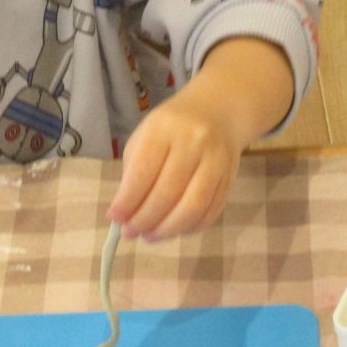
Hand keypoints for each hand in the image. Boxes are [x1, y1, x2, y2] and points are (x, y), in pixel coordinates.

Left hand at [108, 37, 293, 239]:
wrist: (218, 110)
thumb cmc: (171, 127)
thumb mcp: (145, 137)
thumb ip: (134, 172)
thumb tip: (125, 214)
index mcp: (163, 129)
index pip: (143, 172)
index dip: (127, 201)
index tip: (115, 218)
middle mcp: (193, 142)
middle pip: (167, 194)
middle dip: (144, 220)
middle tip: (130, 233)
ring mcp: (216, 161)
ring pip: (192, 207)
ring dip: (168, 230)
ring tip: (150, 236)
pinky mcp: (231, 177)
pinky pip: (211, 211)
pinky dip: (190, 228)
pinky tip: (174, 229)